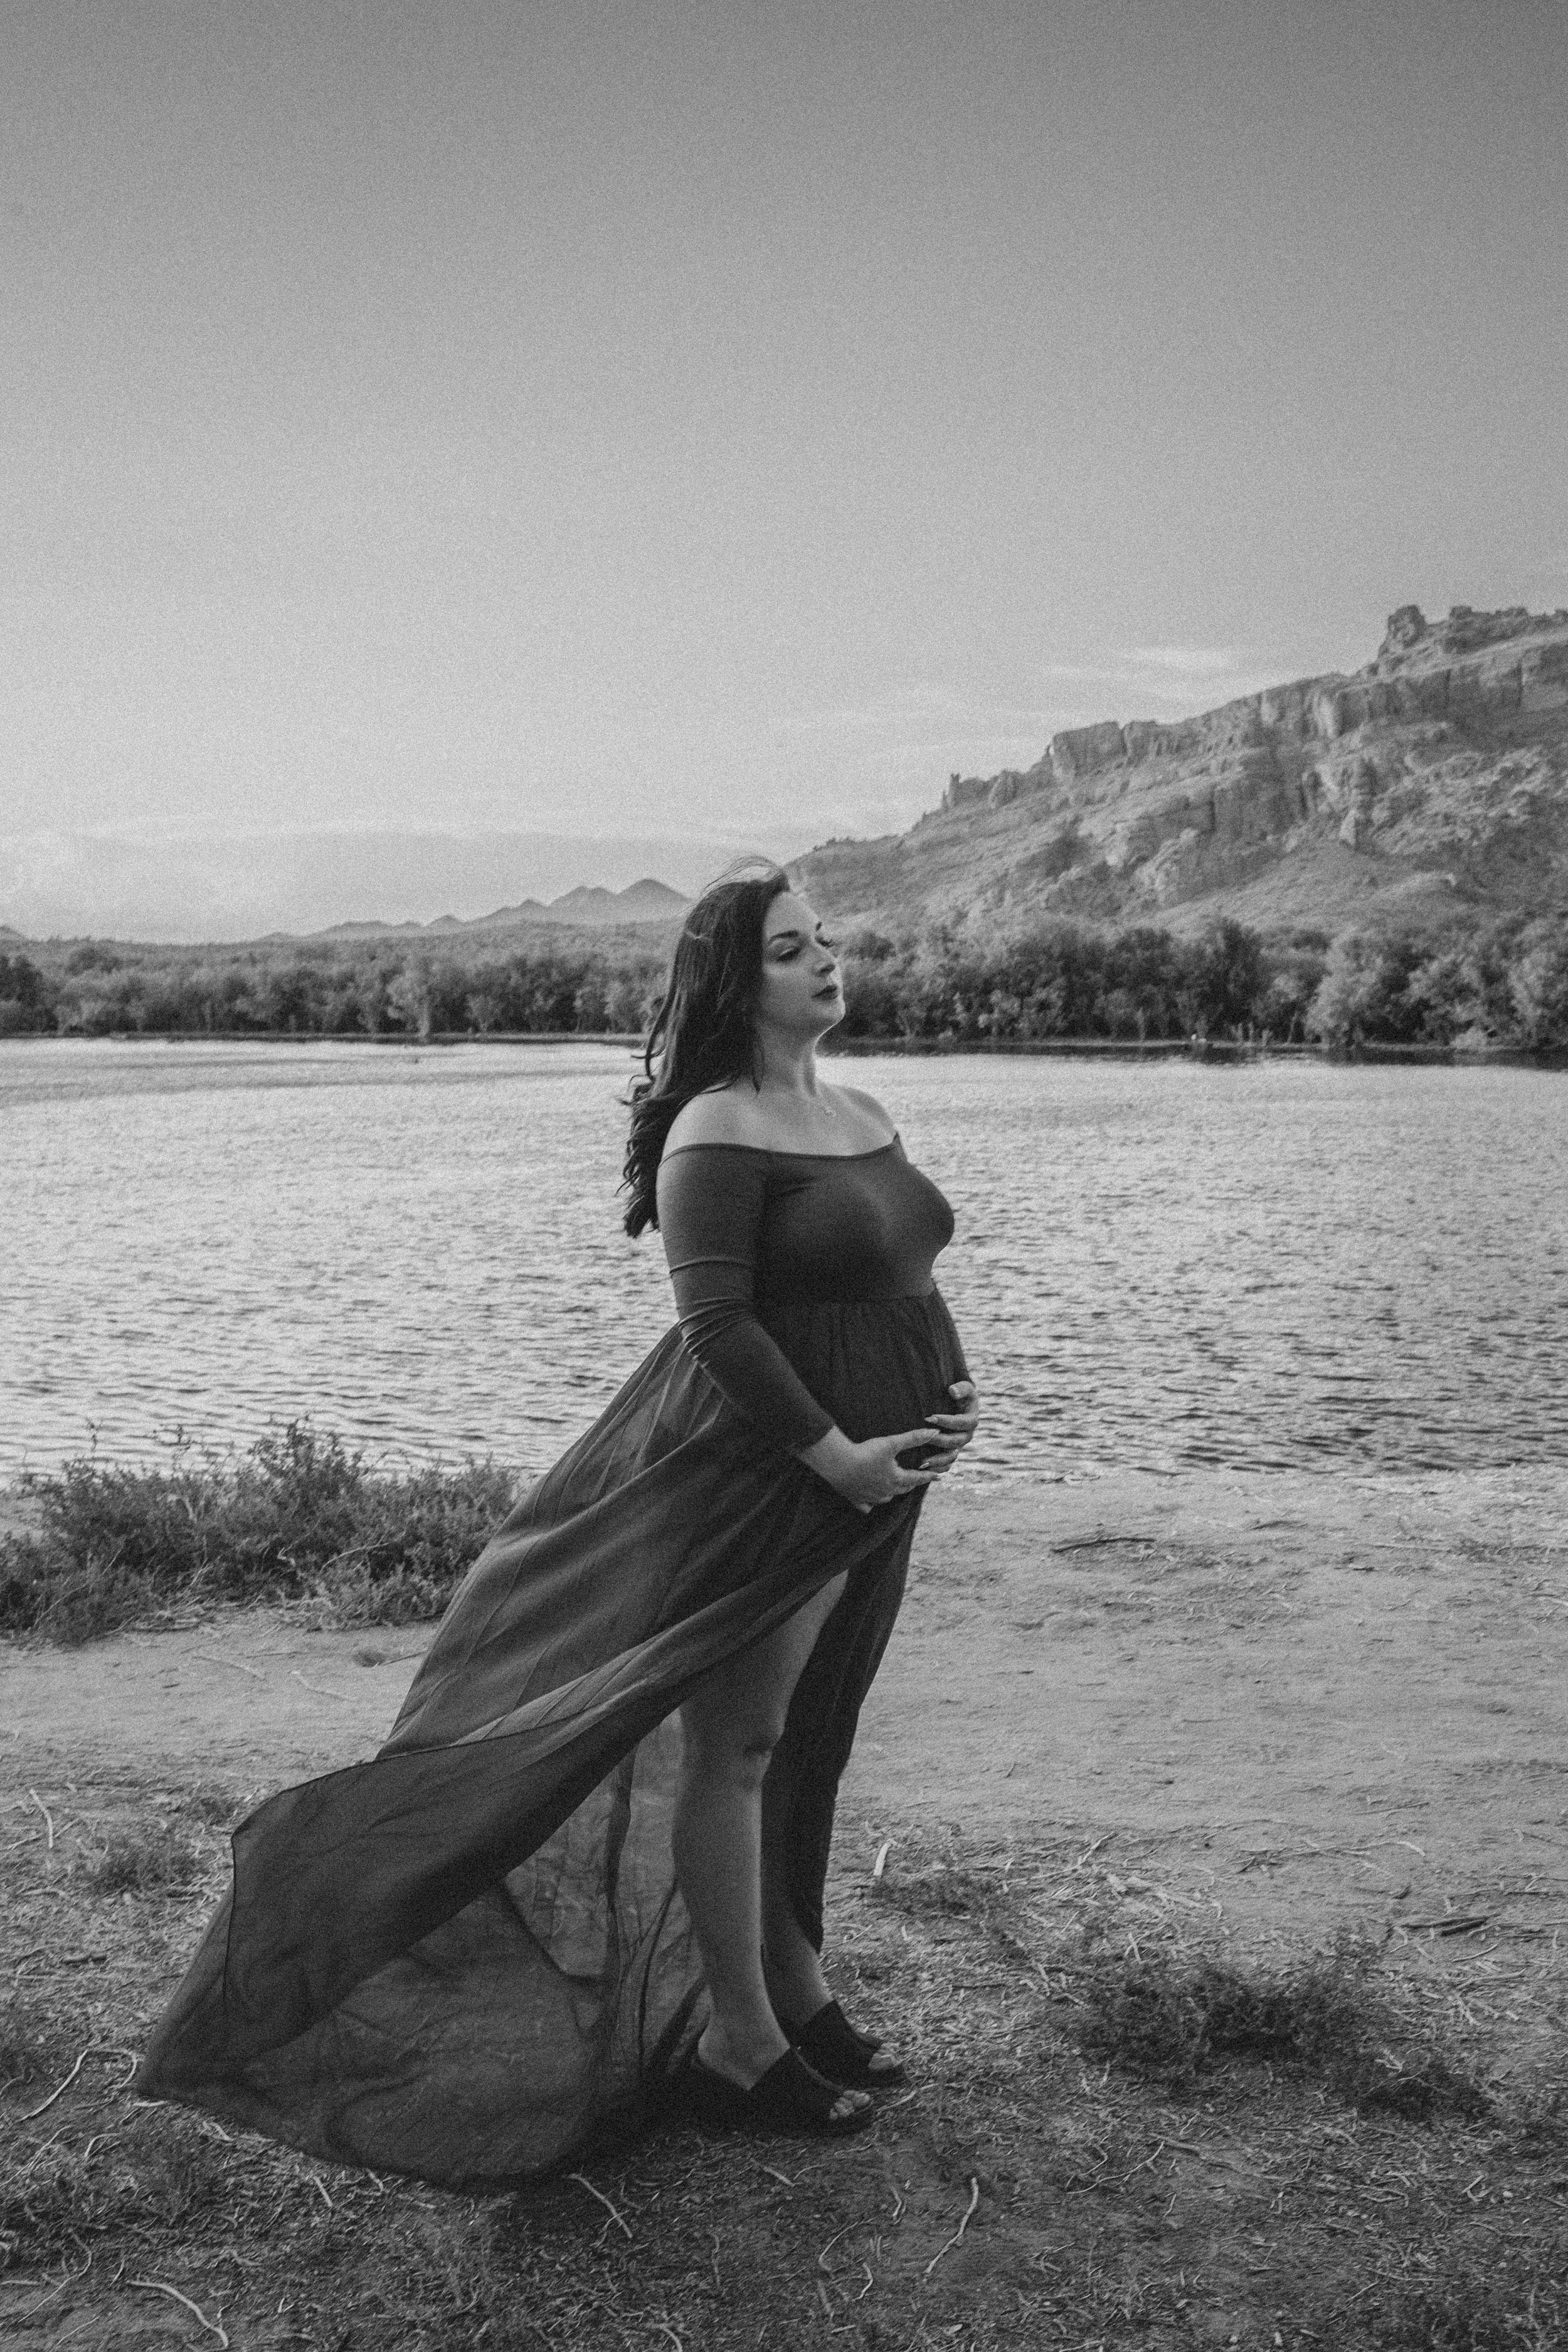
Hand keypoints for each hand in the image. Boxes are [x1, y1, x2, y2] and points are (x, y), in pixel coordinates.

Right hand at [796, 1425, 958, 1513]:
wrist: (840, 1464)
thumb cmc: (866, 1453)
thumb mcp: (891, 1443)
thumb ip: (913, 1438)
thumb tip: (935, 1433)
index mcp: (896, 1478)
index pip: (917, 1478)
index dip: (928, 1476)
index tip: (938, 1477)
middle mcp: (886, 1491)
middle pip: (903, 1489)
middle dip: (911, 1484)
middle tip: (916, 1481)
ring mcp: (871, 1497)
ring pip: (886, 1499)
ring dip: (892, 1493)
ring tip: (893, 1487)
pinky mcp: (856, 1499)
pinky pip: (867, 1506)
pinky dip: (871, 1504)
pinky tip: (871, 1502)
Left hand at [920, 1379, 979, 1465]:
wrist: (960, 1405)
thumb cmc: (961, 1394)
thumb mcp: (964, 1387)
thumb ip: (961, 1388)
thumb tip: (952, 1391)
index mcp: (971, 1420)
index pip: (961, 1422)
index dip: (947, 1421)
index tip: (930, 1417)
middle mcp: (967, 1435)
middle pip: (956, 1441)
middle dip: (939, 1440)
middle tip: (923, 1437)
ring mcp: (960, 1445)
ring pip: (952, 1456)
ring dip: (938, 1460)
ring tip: (922, 1461)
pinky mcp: (952, 1451)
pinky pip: (947, 1463)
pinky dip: (937, 1468)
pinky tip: (923, 1470)